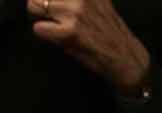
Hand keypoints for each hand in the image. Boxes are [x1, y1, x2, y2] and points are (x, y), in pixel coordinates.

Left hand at [28, 0, 152, 96]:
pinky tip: (60, 38)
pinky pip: (38, 28)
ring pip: (34, 6)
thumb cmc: (111, 33)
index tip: (53, 5)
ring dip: (40, 18)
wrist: (127, 58)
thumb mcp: (98, 3)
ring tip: (56, 27)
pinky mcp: (70, 31)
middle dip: (39, 5)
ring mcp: (75, 12)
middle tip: (50, 18)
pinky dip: (44, 34)